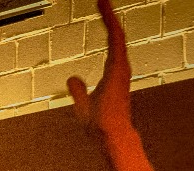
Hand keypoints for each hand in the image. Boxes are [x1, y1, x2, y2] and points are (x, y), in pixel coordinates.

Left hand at [68, 0, 134, 144]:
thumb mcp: (82, 104)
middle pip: (115, 34)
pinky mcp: (119, 67)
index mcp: (113, 73)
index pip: (110, 44)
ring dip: (108, 15)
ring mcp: (121, 66)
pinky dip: (110, 23)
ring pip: (116, 33)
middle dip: (108, 15)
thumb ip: (78, 90)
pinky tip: (104, 8)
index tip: (102, 10)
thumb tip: (72, 78)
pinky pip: (115, 39)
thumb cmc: (100, 125)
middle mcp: (120, 66)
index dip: (106, 27)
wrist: (110, 136)